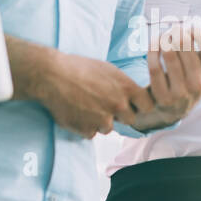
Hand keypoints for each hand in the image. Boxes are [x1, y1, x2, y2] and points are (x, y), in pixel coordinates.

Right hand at [33, 49, 155, 138]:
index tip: (135, 105)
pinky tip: (76, 112)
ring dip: (100, 121)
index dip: (141, 106)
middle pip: (130, 119)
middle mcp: (118, 106)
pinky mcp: (87, 130)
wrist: (52, 76)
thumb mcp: (107, 69)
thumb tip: (131, 96)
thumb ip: (122, 85)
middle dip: (120, 115)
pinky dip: (85, 125)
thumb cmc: (79, 68)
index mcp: (126, 89)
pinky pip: (91, 132)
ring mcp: (103, 120)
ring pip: (109, 127)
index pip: (148, 106)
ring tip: (86, 105)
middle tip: (104, 104)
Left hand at [129, 22, 200, 130]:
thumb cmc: (199, 76)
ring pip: (169, 53)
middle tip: (174, 29)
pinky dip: (152, 50)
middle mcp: (199, 85)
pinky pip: (154, 66)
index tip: (191, 29)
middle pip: (185, 43)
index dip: (197, 29)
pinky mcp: (162, 97)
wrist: (175, 107)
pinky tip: (154, 44)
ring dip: (164, 38)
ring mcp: (180, 92)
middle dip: (178, 31)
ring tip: (164, 35)